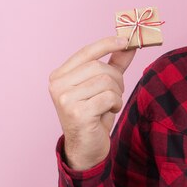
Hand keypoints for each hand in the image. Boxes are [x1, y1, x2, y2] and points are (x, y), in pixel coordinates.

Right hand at [48, 36, 136, 170]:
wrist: (86, 147)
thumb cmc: (94, 113)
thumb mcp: (104, 85)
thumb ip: (114, 64)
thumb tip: (128, 44)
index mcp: (60, 75)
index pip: (86, 52)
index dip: (107, 44)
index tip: (126, 40)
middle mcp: (57, 85)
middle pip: (99, 67)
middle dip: (116, 79)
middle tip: (116, 92)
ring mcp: (65, 99)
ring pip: (106, 81)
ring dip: (116, 93)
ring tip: (109, 104)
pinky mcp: (76, 113)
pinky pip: (109, 97)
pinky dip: (115, 104)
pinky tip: (108, 112)